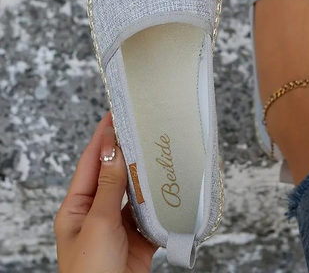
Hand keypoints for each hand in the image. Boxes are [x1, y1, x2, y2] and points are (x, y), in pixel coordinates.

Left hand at [55, 112, 156, 272]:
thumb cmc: (91, 271)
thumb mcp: (97, 224)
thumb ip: (108, 187)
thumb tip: (114, 151)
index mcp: (77, 207)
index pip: (91, 163)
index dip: (101, 138)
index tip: (113, 115)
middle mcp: (97, 212)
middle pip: (113, 175)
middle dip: (126, 152)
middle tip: (140, 128)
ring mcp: (118, 224)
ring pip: (133, 192)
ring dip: (144, 175)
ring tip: (155, 152)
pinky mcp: (139, 236)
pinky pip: (149, 212)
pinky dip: (158, 201)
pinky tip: (166, 187)